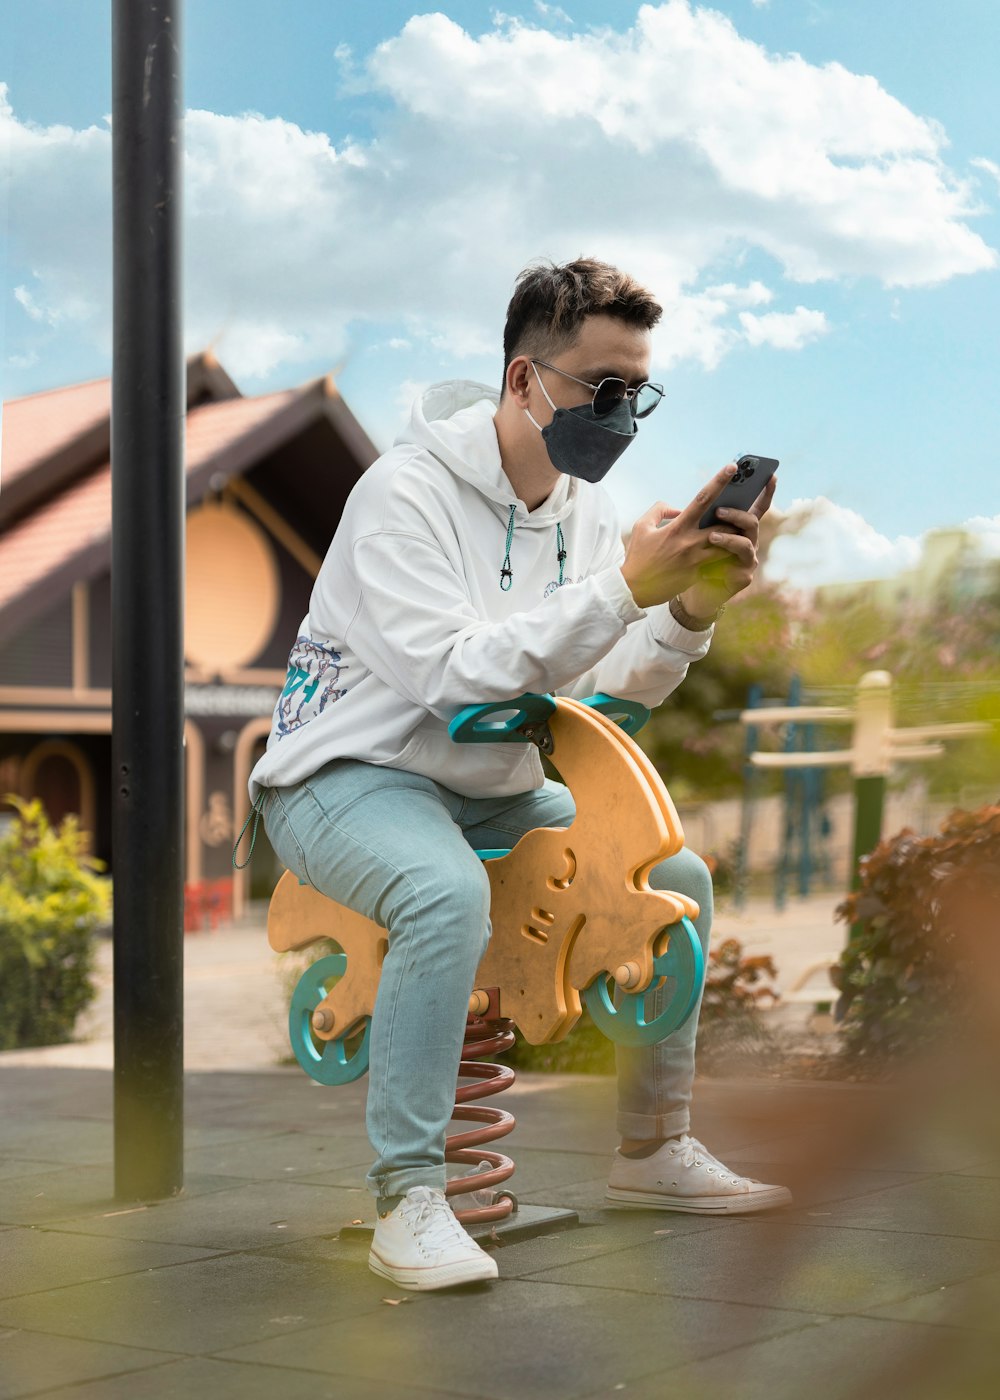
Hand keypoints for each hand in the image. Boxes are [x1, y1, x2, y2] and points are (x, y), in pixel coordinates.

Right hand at [620, 463, 743, 609]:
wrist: (634, 589)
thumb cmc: (638, 556)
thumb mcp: (642, 527)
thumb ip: (660, 510)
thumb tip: (676, 507)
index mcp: (677, 527)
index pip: (702, 499)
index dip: (718, 481)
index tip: (732, 468)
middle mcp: (690, 542)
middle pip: (724, 523)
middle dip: (736, 514)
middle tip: (747, 503)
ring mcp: (696, 560)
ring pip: (727, 544)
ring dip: (734, 535)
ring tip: (740, 528)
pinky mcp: (698, 574)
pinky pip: (718, 562)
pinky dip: (724, 554)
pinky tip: (729, 550)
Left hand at [679, 472, 776, 618]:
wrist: (692, 591)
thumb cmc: (694, 559)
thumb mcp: (695, 535)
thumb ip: (700, 517)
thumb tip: (698, 501)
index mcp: (739, 528)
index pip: (756, 506)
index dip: (765, 492)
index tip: (771, 475)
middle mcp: (748, 541)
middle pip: (752, 521)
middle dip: (737, 514)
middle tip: (719, 511)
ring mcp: (748, 559)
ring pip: (746, 543)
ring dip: (729, 538)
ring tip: (711, 536)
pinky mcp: (743, 577)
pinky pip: (738, 566)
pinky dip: (724, 562)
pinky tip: (710, 565)